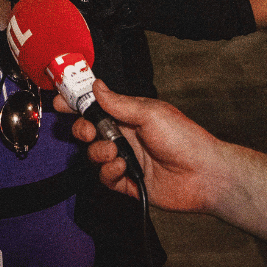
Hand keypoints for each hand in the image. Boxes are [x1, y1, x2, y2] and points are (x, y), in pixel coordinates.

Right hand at [57, 79, 222, 214]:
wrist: (204, 175)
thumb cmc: (186, 139)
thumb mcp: (150, 113)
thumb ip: (118, 103)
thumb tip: (96, 86)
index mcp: (129, 114)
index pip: (96, 105)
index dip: (77, 101)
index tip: (61, 99)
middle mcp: (125, 135)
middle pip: (88, 130)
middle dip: (81, 129)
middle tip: (89, 131)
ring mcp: (126, 158)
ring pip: (93, 155)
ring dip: (99, 153)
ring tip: (116, 153)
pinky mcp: (127, 181)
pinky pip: (104, 177)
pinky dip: (109, 172)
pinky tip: (123, 168)